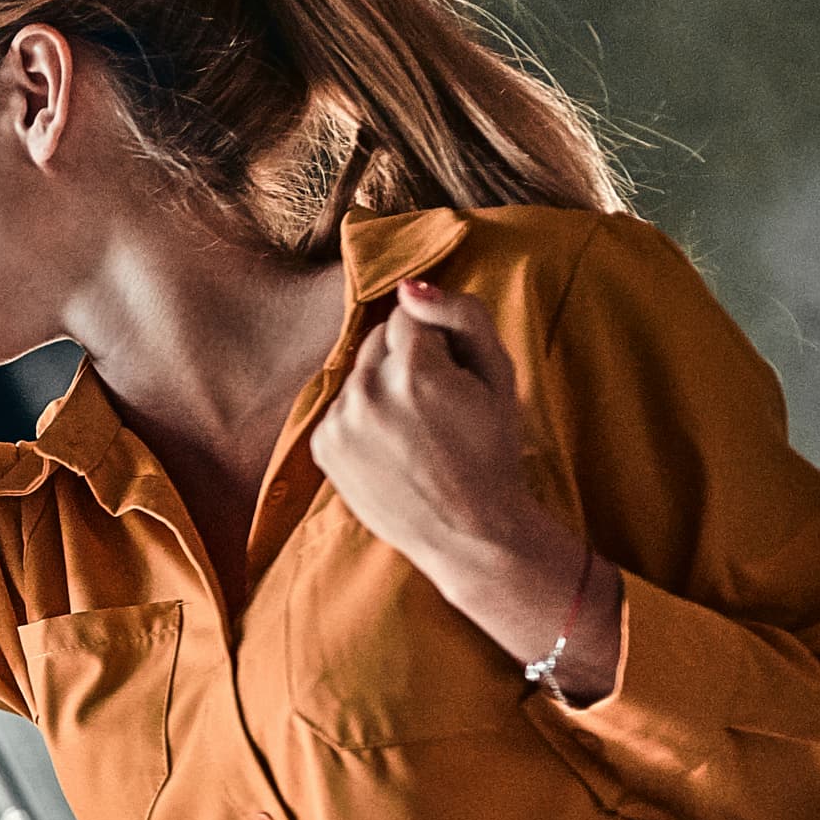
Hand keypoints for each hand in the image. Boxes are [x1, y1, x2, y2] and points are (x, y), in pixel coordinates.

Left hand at [308, 278, 618, 695]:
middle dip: (406, 358)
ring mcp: (338, 423)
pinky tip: (392, 447)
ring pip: (358, 373)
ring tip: (416, 429)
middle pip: (378, 339)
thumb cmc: (493, 450)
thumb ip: (462, 316)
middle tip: (438, 403)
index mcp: (412, 371)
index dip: (438, 341)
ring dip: (382, 386)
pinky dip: (362, 417)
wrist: (469, 532)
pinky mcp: (321, 448)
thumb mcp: (499, 376)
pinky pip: (340, 408)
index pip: (410, 315)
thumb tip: (410, 287)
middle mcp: (365, 393)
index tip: (454, 375)